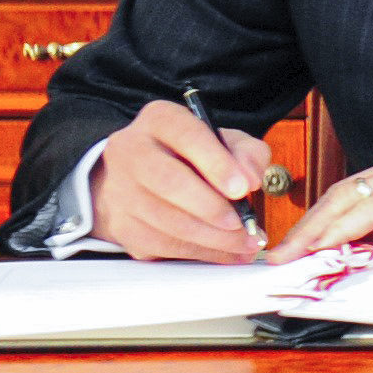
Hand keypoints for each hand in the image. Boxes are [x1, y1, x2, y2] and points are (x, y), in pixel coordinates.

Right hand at [91, 100, 272, 261]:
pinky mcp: (121, 225)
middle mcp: (131, 150)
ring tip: (246, 243)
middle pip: (169, 182)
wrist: (139, 177)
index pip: (187, 136)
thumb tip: (252, 178)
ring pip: (167, 220)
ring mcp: (120, 190)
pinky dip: (200, 252)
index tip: (244, 188)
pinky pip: (162, 245)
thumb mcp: (224, 142)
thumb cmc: (192, 157)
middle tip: (244, 224)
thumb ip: (247, 153)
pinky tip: (227, 252)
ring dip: (213, 238)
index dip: (217, 164)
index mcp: (160, 120)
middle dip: (212, 208)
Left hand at [267, 141, 372, 261]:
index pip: (352, 194)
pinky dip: (342, 231)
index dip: (319, 222)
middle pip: (342, 193)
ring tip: (291, 257)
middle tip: (279, 256)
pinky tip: (325, 248)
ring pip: (349, 199)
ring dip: (315, 231)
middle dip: (307, 227)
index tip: (296, 249)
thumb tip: (359, 259)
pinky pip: (371, 211)